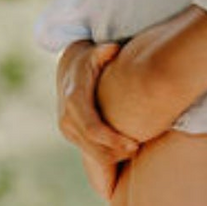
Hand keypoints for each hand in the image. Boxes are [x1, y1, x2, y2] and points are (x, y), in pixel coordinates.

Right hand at [56, 40, 139, 187]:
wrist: (69, 68)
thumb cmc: (89, 60)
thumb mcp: (94, 52)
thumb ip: (103, 52)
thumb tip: (111, 48)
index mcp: (74, 100)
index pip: (93, 129)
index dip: (114, 140)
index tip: (135, 145)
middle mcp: (67, 118)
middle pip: (93, 147)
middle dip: (117, 153)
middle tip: (139, 149)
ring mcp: (67, 129)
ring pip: (92, 155)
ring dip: (114, 157)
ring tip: (135, 149)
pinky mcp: (71, 135)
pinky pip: (90, 153)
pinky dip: (108, 156)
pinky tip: (125, 150)